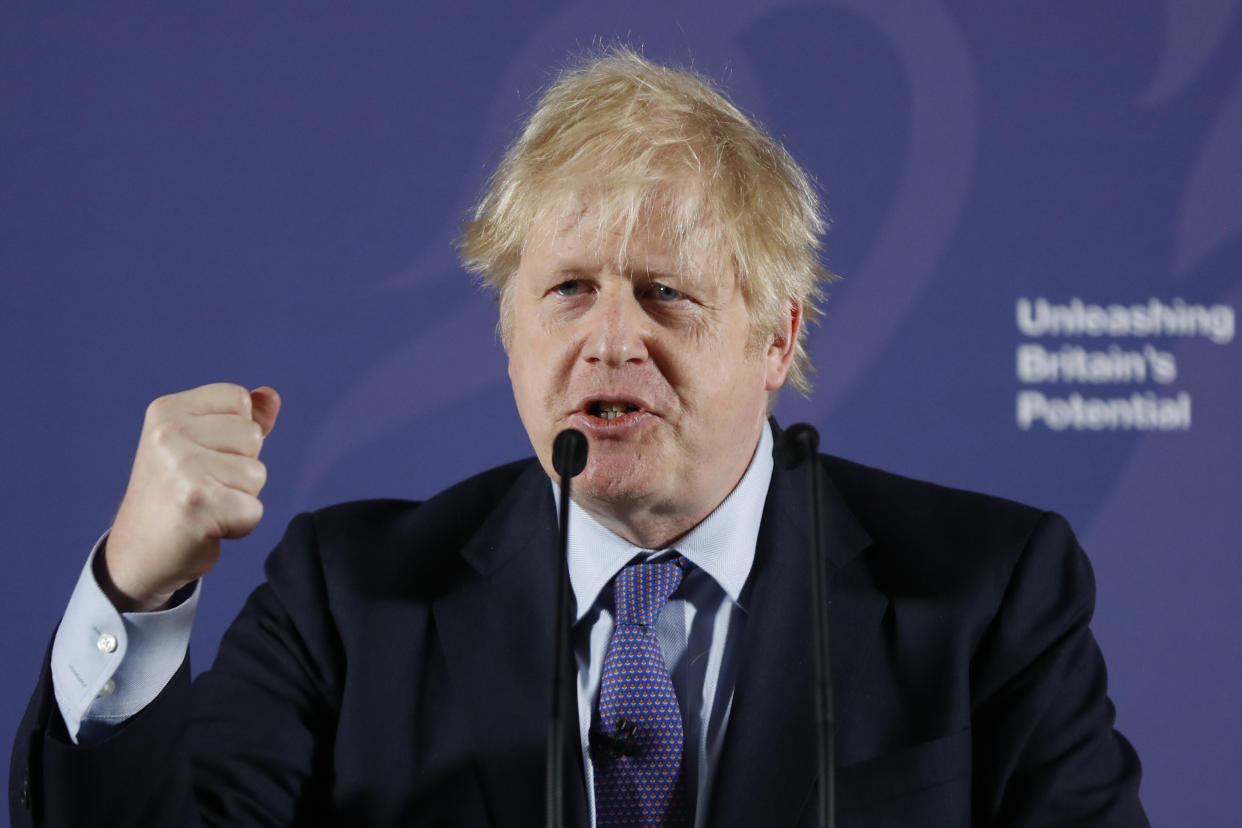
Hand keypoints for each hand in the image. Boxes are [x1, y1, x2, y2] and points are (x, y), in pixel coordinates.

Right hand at [102, 383, 280, 611]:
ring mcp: (181, 468)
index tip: (202, 455)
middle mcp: (168, 433)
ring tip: (204, 505)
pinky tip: (207, 527)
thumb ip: (239, 418)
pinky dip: (239, 525)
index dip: (236, 433)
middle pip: (252, 436)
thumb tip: (271, 396)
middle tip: (201, 486)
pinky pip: (254, 510)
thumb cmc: (176, 494)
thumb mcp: (200, 445)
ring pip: (256, 473)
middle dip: (239, 467)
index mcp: (167, 410)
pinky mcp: (197, 504)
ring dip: (240, 497)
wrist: (138, 554)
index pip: (239, 400)